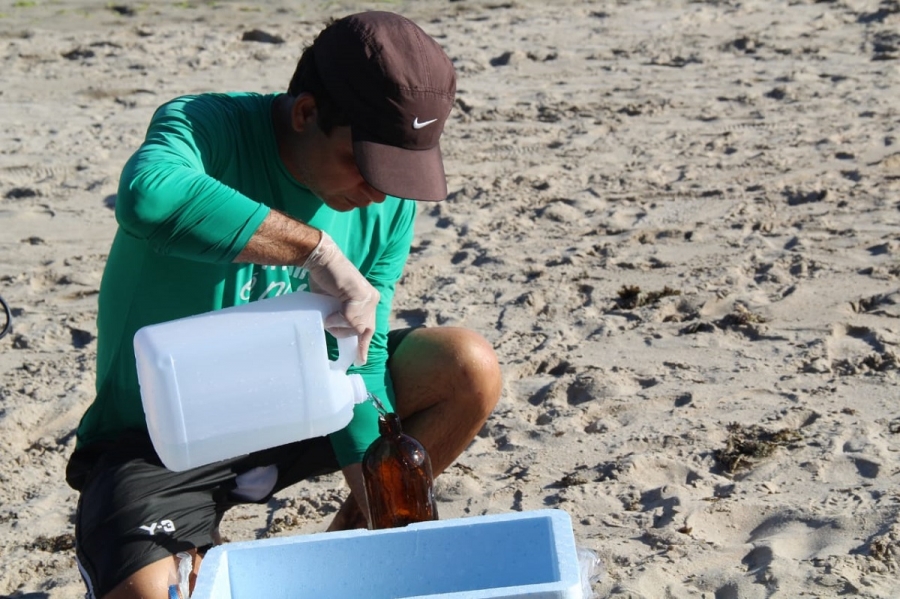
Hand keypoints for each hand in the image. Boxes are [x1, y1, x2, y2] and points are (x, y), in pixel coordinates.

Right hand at [303, 231, 377, 365]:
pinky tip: (330, 311)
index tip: (360, 360)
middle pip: (363, 330)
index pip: (370, 327)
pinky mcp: (360, 296)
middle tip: (337, 332)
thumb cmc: (324, 280)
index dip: (364, 344)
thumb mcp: (335, 304)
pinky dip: (336, 319)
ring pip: (356, 327)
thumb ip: (342, 316)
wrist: (321, 260)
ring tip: (329, 313)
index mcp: (369, 301)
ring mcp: (368, 298)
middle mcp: (372, 299)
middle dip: (348, 334)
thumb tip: (342, 333)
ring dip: (338, 325)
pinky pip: (349, 320)